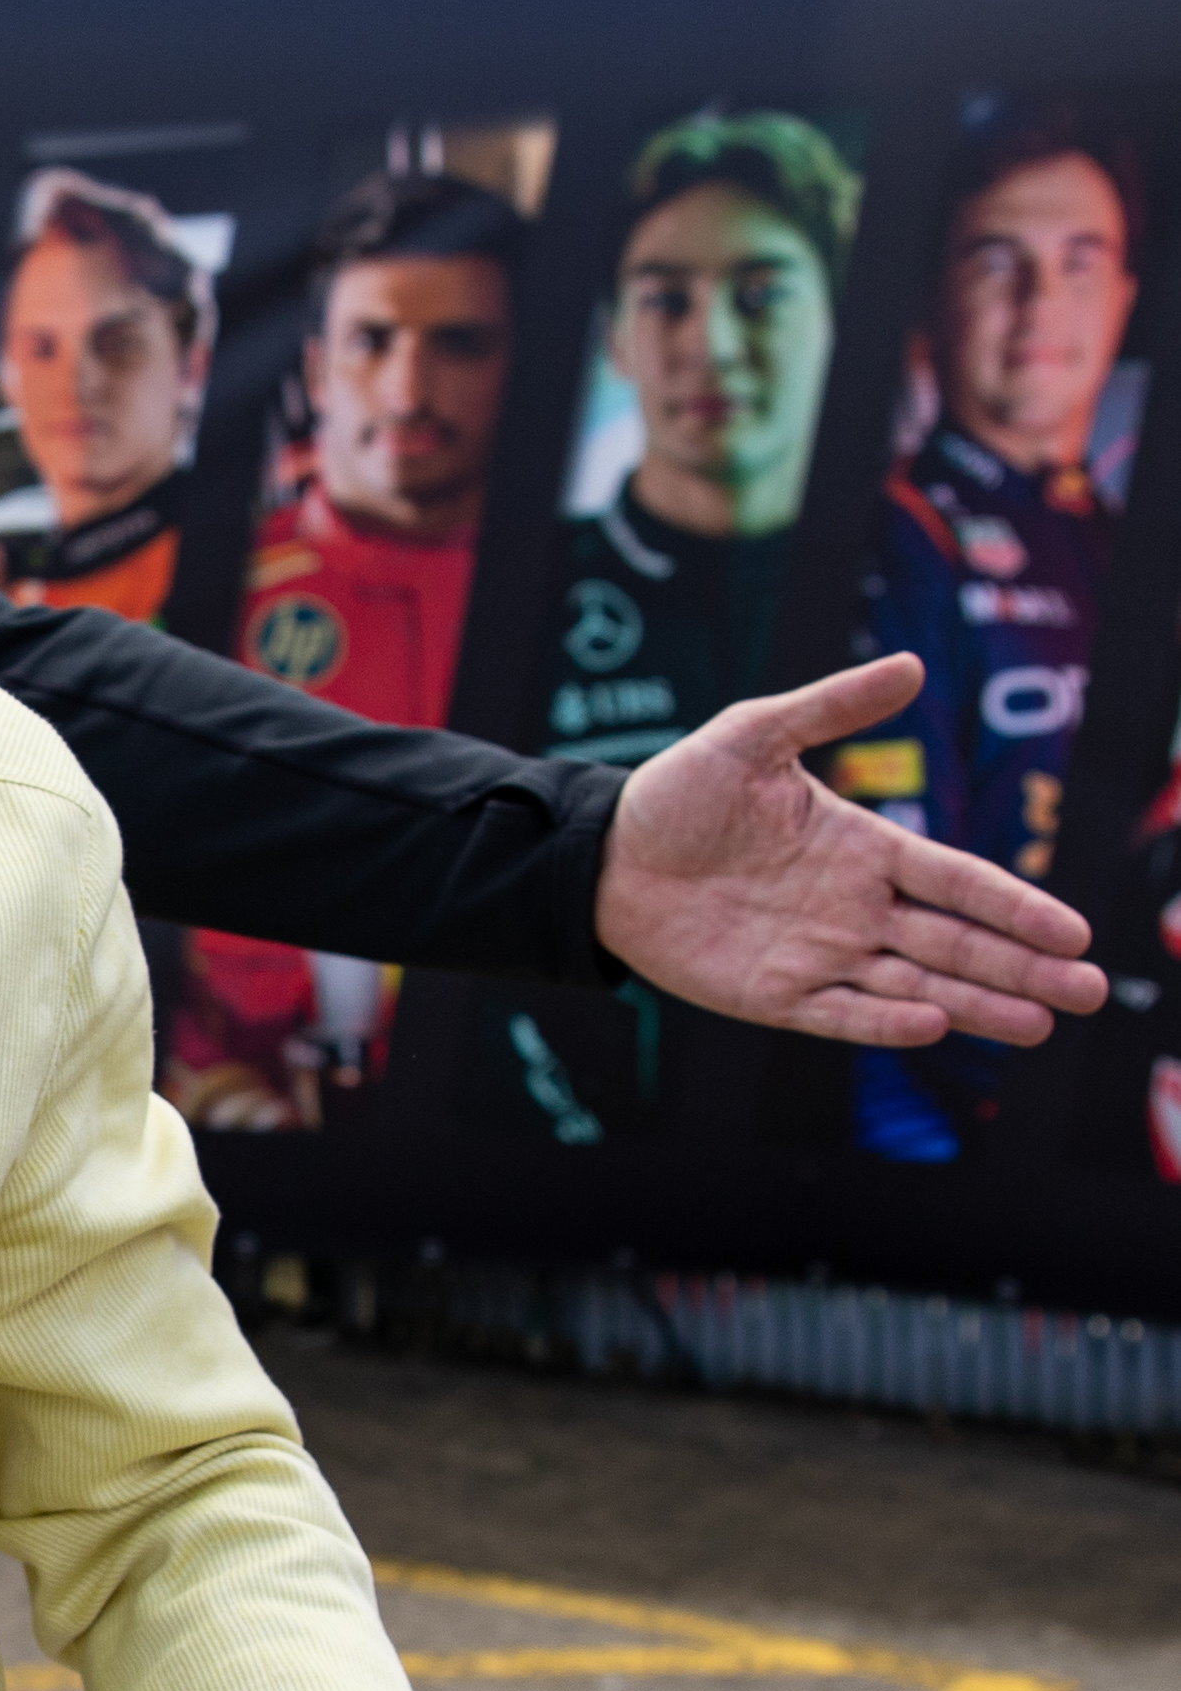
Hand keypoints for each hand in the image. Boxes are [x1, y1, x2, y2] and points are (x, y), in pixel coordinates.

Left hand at [595, 655, 1105, 1046]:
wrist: (602, 855)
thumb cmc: (678, 793)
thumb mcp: (752, 735)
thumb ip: (829, 705)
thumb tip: (910, 665)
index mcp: (865, 850)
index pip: (959, 882)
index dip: (1015, 907)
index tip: (1074, 932)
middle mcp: (856, 909)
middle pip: (956, 944)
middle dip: (1022, 969)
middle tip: (1088, 992)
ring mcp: (819, 955)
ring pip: (915, 986)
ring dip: (976, 1004)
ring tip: (1039, 1024)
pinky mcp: (774, 995)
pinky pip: (840, 1014)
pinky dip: (883, 1023)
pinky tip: (931, 1022)